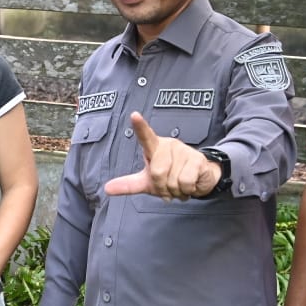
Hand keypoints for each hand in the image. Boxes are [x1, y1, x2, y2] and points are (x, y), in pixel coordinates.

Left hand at [104, 112, 221, 200]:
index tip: (134, 115)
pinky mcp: (197, 159)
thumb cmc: (170, 176)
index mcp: (154, 148)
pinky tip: (190, 185)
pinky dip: (187, 190)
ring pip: (173, 180)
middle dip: (163, 188)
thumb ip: (128, 184)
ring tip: (180, 185)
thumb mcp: (148, 182)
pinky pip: (186, 182)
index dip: (140, 127)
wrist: (199, 181)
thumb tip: (107, 188)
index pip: (145, 136)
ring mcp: (184, 150)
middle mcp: (168, 145)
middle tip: (169, 187)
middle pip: (158, 172)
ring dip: (176, 190)